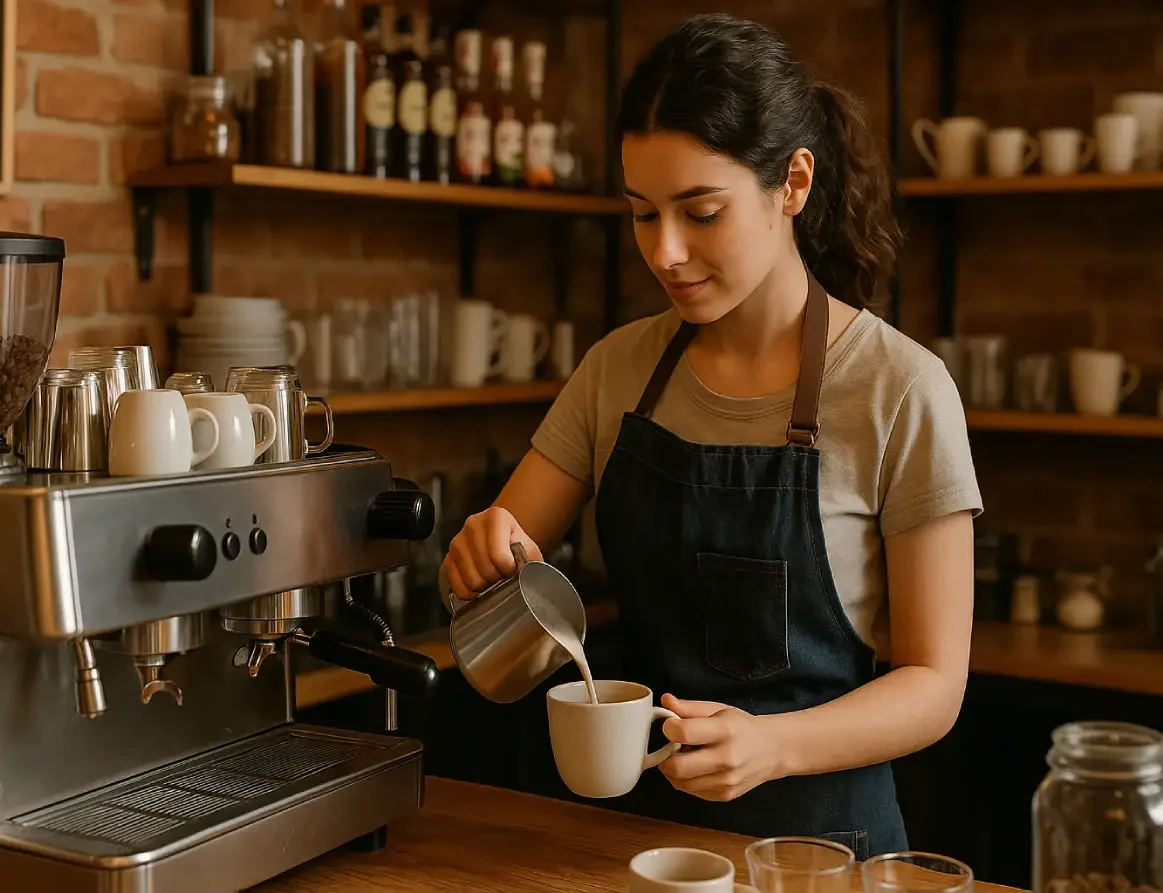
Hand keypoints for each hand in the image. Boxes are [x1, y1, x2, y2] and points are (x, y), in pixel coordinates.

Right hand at [441, 506, 543, 601]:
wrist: (502, 544)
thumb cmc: (517, 548)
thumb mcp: (530, 551)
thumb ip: (532, 563)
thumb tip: (532, 582)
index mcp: (496, 517)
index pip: (499, 555)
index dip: (509, 570)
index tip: (514, 568)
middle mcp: (472, 524)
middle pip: (485, 568)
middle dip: (498, 579)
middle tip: (503, 575)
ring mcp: (457, 542)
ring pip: (471, 580)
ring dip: (485, 587)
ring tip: (492, 578)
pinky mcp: (447, 559)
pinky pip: (457, 586)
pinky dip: (470, 593)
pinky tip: (480, 586)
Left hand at [657, 694, 776, 801]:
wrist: (773, 750)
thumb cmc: (742, 727)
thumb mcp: (718, 709)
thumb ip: (689, 707)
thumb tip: (665, 701)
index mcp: (725, 730)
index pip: (683, 733)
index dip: (669, 728)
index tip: (670, 726)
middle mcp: (726, 758)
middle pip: (677, 767)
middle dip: (665, 757)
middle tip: (670, 748)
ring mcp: (726, 781)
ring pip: (680, 783)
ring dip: (674, 771)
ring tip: (686, 757)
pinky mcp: (725, 796)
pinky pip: (691, 792)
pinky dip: (687, 780)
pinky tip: (697, 768)